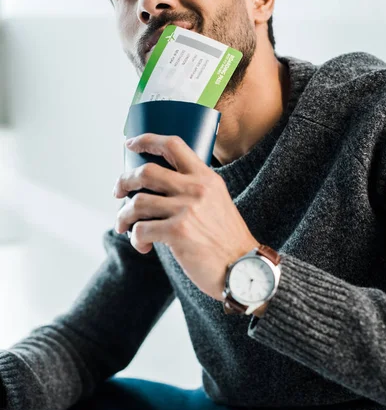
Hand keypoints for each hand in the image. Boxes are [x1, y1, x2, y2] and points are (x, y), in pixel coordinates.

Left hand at [113, 134, 257, 300]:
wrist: (244, 269)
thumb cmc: (227, 240)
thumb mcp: (218, 202)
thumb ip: (195, 190)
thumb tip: (157, 188)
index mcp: (206, 178)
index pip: (173, 145)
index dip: (147, 140)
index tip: (130, 144)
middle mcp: (196, 189)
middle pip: (146, 172)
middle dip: (124, 181)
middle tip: (118, 193)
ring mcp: (186, 210)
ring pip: (137, 202)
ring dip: (124, 216)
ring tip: (125, 226)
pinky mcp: (178, 232)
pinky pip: (141, 229)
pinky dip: (135, 238)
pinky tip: (144, 246)